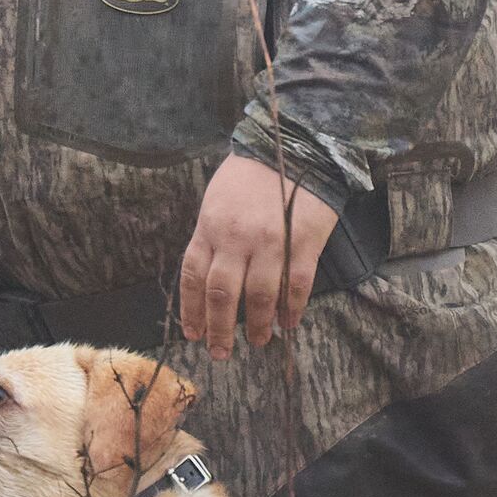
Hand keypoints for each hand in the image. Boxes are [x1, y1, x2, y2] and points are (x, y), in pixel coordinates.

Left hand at [179, 154, 339, 357]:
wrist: (297, 145)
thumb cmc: (252, 172)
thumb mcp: (217, 199)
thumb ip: (211, 235)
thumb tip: (208, 276)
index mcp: (210, 226)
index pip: (194, 276)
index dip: (192, 310)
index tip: (193, 333)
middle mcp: (236, 238)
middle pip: (223, 294)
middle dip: (219, 329)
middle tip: (220, 352)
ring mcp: (271, 242)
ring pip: (259, 296)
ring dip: (257, 326)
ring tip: (257, 342)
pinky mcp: (303, 242)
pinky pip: (296, 286)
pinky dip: (291, 309)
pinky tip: (288, 323)